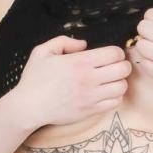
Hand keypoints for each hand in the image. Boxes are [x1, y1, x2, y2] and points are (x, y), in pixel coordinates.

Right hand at [13, 35, 130, 127]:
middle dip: (122, 65)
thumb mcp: (42, 51)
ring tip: (112, 81)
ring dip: (120, 82)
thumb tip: (84, 44)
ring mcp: (91, 97)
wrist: (29, 107)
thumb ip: (64, 42)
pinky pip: (115, 103)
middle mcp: (89, 79)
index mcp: (80, 62)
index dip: (116, 52)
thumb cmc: (34, 79)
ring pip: (122, 87)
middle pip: (123, 69)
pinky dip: (115, 97)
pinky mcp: (91, 111)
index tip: (110, 55)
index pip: (114, 53)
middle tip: (115, 67)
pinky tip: (106, 93)